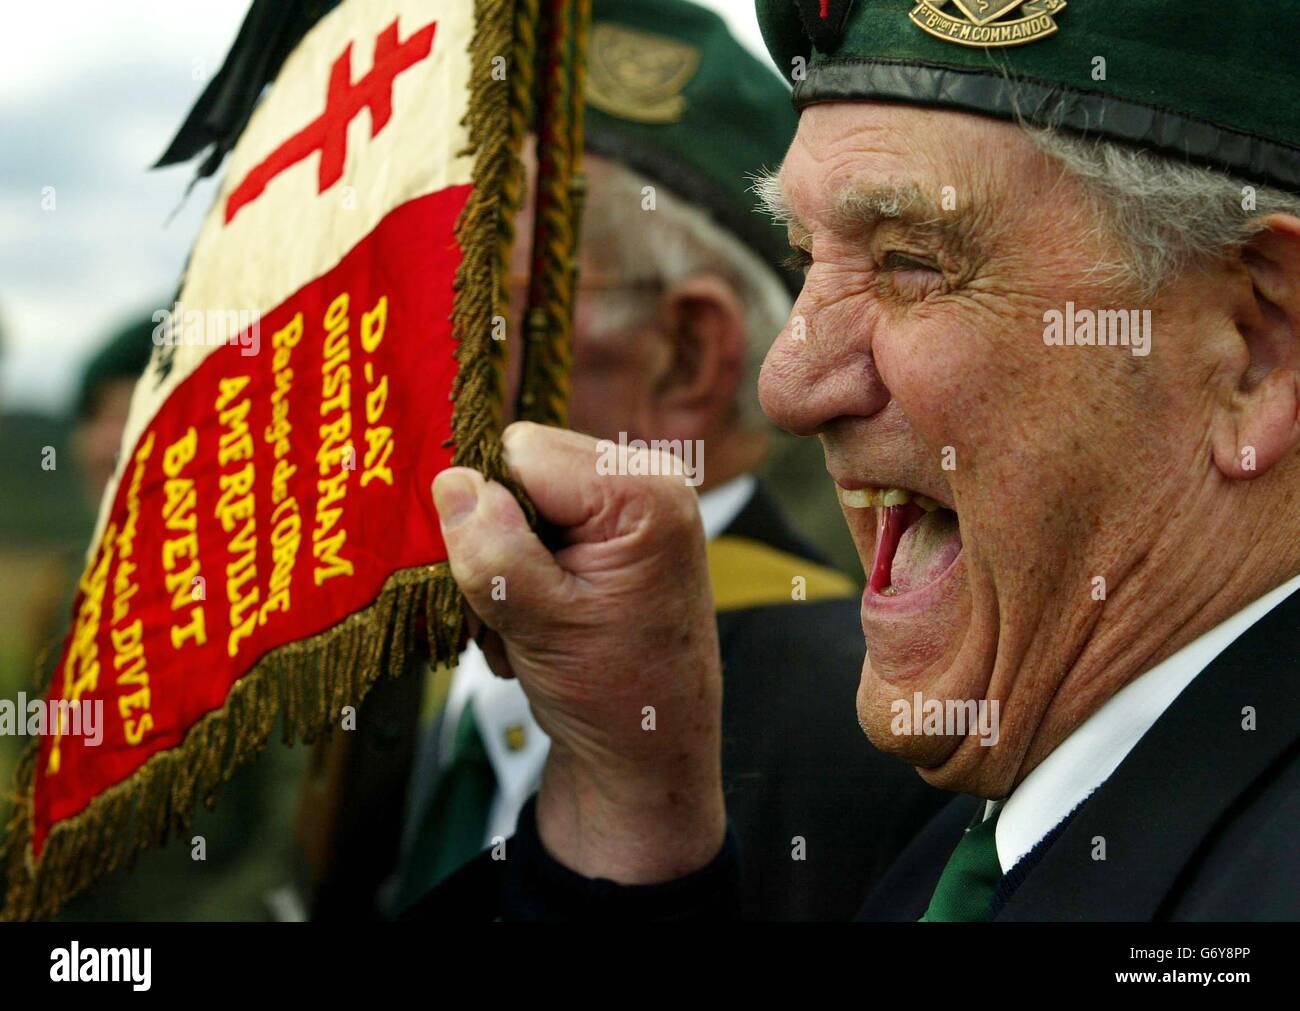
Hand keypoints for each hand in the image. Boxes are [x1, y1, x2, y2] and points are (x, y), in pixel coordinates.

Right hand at [432, 422, 724, 882]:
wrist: (649, 750)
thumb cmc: (615, 697)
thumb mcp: (543, 627)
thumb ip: (495, 552)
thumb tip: (451, 481)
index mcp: (645, 493)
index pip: (523, 452)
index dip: (491, 509)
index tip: (504, 581)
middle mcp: (648, 478)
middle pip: (522, 464)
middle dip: (499, 532)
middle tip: (520, 609)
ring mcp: (634, 500)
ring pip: (521, 491)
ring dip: (507, 555)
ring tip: (534, 618)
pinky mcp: (617, 524)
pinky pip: (539, 515)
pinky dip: (523, 564)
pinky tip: (544, 613)